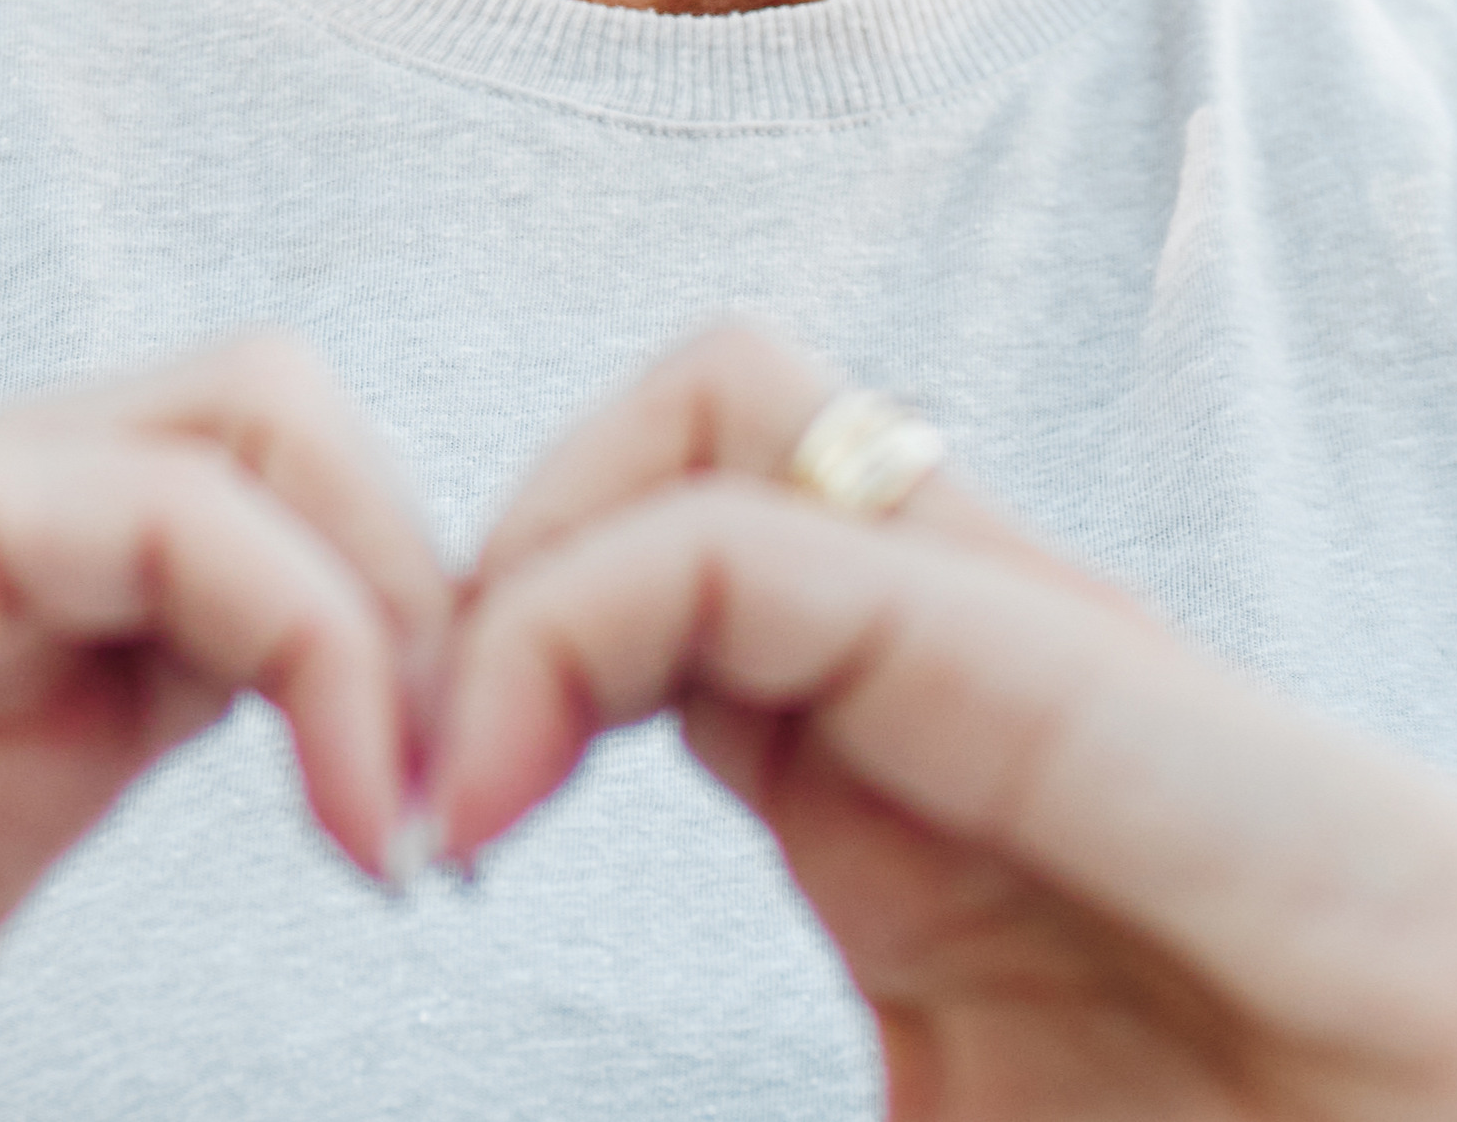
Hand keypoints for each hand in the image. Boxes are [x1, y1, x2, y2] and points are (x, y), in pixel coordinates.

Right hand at [0, 334, 443, 1119]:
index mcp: (10, 747)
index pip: (300, 618)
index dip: (431, 719)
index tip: (449, 906)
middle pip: (319, 480)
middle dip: (467, 612)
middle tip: (484, 824)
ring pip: (273, 422)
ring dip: (414, 581)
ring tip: (415, 802)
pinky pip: (168, 490)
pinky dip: (318, 612)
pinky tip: (342, 791)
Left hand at [438, 327, 1456, 1121]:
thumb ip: (808, 1113)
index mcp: (906, 770)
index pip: (652, 561)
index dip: (483, 657)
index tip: (392, 867)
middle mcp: (955, 654)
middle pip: (670, 424)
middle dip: (476, 546)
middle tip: (397, 788)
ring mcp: (1021, 640)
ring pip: (712, 404)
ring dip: (520, 547)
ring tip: (441, 782)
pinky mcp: (1064, 680)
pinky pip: (758, 542)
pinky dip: (566, 622)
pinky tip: (491, 806)